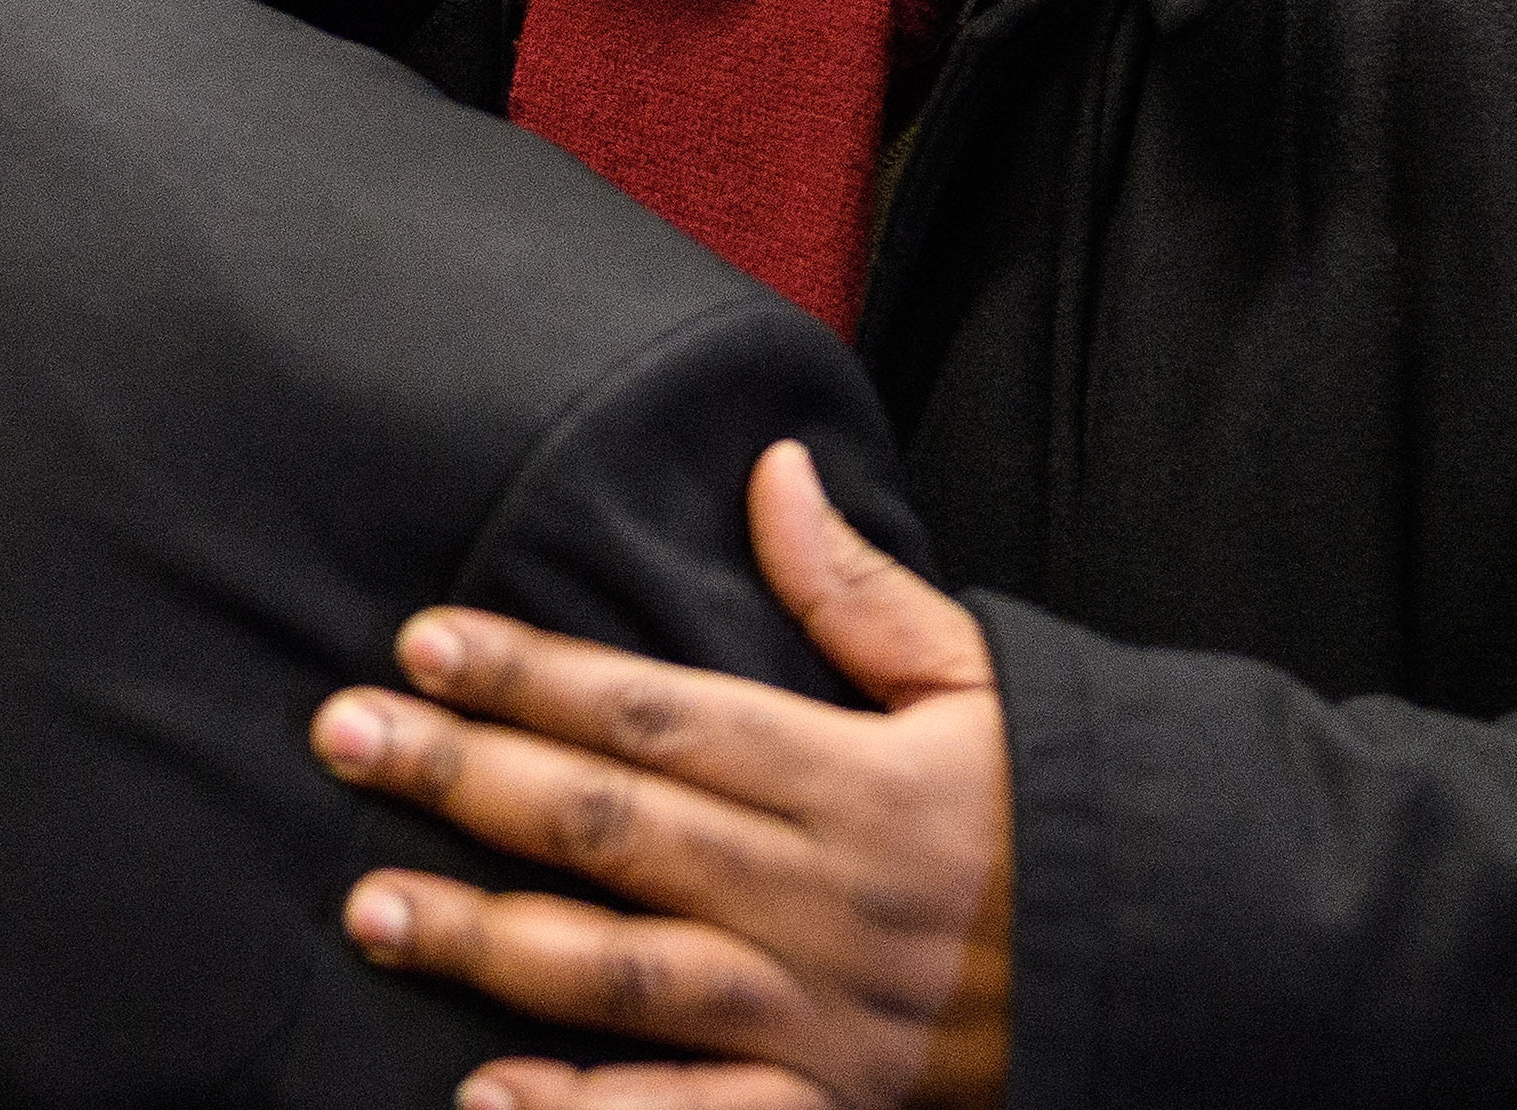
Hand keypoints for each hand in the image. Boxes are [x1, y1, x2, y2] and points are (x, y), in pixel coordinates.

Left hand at [309, 441, 1007, 1109]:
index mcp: (854, 777)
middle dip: (467, 778)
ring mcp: (818, 1013)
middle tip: (341, 736)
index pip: (662, 714)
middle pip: (614, 829)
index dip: (536, 673)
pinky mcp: (825, 1108)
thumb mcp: (980, 678)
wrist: (1176, 959)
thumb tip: (771, 469)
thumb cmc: (1061, 806)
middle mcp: (821, 894)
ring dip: (486, 941)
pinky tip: (480, 1095)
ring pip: (624, 973)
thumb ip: (857, 588)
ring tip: (369, 905)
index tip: (426, 640)